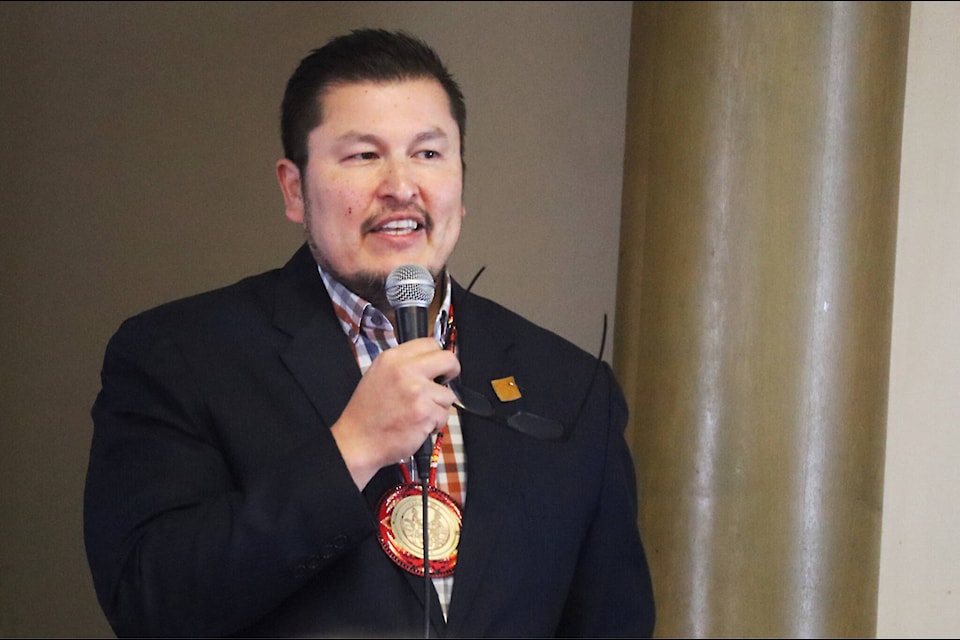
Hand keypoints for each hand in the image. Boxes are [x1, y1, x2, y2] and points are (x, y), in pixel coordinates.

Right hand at [331, 337, 460, 488]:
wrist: (356, 440)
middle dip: (451, 372)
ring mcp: (416, 391)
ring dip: (438, 406)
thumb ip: (403, 365)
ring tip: (417, 413)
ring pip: (448, 394)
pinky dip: (435, 424)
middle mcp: (404, 371)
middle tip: (443, 384)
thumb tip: (430, 362)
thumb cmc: (366, 413)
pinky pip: (444, 415)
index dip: (437, 357)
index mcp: (392, 358)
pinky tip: (417, 425)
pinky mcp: (425, 412)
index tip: (437, 367)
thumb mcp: (378, 375)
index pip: (430, 343)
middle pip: (448, 360)